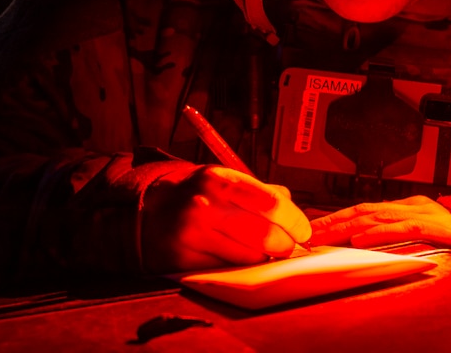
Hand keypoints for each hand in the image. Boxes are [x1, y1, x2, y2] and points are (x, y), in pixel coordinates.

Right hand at [144, 166, 310, 271]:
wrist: (147, 211)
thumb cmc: (196, 196)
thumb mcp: (225, 181)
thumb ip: (261, 192)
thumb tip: (293, 209)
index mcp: (219, 180)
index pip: (272, 204)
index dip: (295, 221)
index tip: (302, 230)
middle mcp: (205, 206)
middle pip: (265, 235)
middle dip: (284, 244)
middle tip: (286, 245)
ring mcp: (193, 235)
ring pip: (250, 258)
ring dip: (262, 257)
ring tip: (258, 249)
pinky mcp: (185, 261)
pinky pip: (229, 271)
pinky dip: (239, 267)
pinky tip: (234, 256)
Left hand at [309, 195, 450, 248]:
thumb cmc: (450, 229)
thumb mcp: (418, 224)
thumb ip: (395, 227)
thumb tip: (364, 235)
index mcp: (400, 206)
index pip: (361, 209)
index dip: (336, 217)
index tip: (314, 227)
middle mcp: (404, 206)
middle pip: (361, 211)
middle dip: (333, 222)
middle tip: (310, 233)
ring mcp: (416, 214)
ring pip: (374, 218)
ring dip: (346, 227)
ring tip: (326, 237)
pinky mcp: (428, 227)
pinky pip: (400, 229)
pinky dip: (379, 233)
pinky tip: (361, 239)